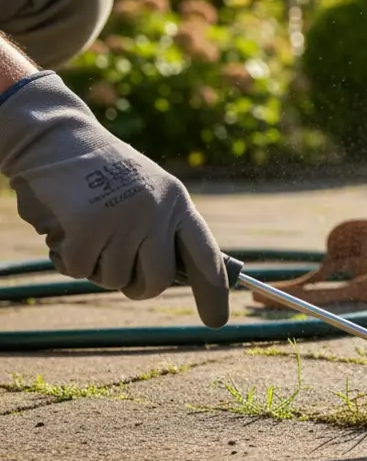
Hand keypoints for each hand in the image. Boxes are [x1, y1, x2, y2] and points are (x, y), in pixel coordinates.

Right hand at [0, 71, 230, 327]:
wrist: (55, 138)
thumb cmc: (99, 173)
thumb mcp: (146, 194)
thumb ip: (164, 231)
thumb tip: (180, 278)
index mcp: (177, 203)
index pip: (206, 256)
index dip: (213, 293)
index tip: (216, 322)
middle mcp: (158, 211)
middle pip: (157, 281)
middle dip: (135, 286)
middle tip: (117, 272)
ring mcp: (126, 218)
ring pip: (115, 279)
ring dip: (96, 267)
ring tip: (87, 232)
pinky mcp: (89, 225)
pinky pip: (81, 270)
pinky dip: (68, 259)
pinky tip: (65, 231)